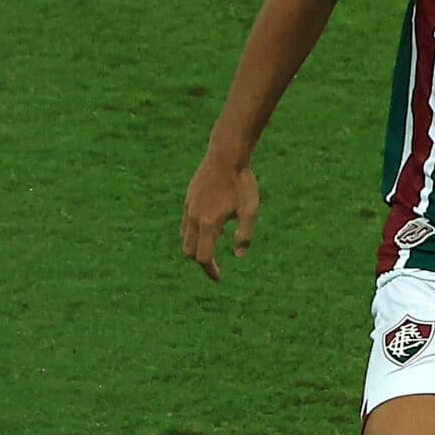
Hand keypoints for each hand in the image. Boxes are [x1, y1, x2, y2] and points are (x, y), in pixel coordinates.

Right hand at [181, 156, 258, 279]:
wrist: (225, 155)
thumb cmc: (242, 183)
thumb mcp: (250, 210)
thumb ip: (244, 235)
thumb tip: (238, 255)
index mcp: (208, 224)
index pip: (203, 257)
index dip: (211, 271)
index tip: (219, 279)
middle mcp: (194, 218)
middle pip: (189, 251)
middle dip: (201, 262)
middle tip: (215, 267)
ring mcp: (188, 207)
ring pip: (184, 237)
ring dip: (195, 247)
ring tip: (212, 248)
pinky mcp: (188, 198)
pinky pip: (185, 223)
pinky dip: (193, 233)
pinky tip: (209, 228)